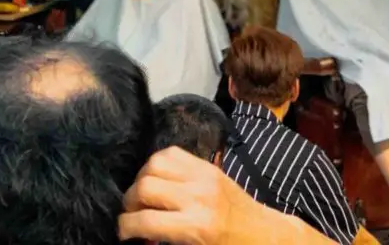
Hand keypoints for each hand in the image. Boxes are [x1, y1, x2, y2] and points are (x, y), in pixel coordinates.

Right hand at [119, 147, 252, 244]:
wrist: (264, 234)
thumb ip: (164, 241)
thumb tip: (138, 236)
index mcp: (197, 226)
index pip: (145, 221)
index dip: (125, 228)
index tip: (124, 233)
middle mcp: (198, 196)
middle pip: (145, 186)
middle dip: (130, 202)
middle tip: (133, 214)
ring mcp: (203, 175)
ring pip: (154, 163)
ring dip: (142, 179)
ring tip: (145, 197)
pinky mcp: (207, 165)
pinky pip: (171, 153)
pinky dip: (157, 164)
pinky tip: (159, 180)